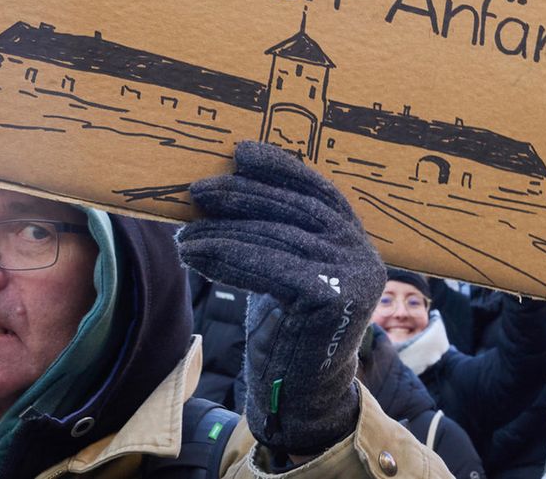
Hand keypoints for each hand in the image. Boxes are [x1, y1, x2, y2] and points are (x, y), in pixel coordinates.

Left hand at [178, 141, 384, 454]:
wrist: (303, 393)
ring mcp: (352, 275)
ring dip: (222, 231)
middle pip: (293, 209)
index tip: (241, 151)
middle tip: (197, 190)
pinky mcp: (331, 297)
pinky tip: (195, 254)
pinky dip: (226, 256)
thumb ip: (276, 232)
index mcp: (355, 238)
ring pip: (275, 237)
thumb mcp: (285, 269)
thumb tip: (223, 188)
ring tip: (184, 233)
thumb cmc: (288, 328)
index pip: (318, 190)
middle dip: (242, 195)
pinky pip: (268, 265)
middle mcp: (361, 252)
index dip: (280, 167)